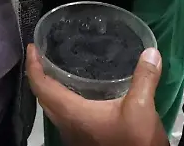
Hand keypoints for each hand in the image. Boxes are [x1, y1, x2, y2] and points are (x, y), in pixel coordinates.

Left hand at [27, 45, 168, 145]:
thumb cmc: (134, 140)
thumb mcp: (141, 107)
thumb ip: (144, 78)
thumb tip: (151, 52)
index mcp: (72, 113)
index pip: (41, 87)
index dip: (33, 66)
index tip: (32, 47)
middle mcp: (66, 125)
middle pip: (44, 98)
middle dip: (40, 76)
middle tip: (44, 55)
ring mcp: (73, 135)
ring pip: (53, 109)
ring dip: (52, 90)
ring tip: (60, 69)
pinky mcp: (83, 140)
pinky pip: (65, 116)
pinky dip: (64, 100)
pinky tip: (82, 92)